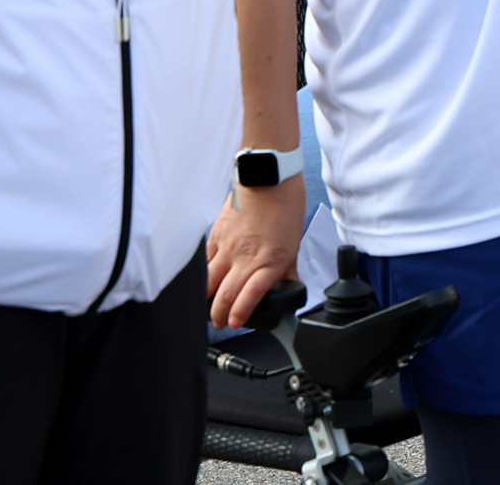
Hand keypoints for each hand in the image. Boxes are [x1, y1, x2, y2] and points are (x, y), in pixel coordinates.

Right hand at [207, 179, 305, 329]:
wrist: (269, 176)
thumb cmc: (286, 204)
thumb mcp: (295, 241)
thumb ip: (288, 268)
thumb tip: (290, 285)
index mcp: (271, 260)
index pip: (250, 296)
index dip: (240, 313)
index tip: (236, 323)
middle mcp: (247, 256)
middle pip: (226, 295)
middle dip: (220, 315)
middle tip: (220, 323)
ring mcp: (229, 246)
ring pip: (210, 281)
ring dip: (208, 299)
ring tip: (209, 308)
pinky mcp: (217, 234)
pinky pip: (206, 261)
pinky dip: (204, 275)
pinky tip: (205, 282)